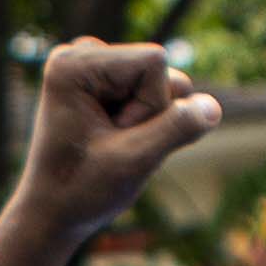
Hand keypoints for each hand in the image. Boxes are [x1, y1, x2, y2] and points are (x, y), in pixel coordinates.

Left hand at [0, 40, 223, 265]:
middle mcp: (81, 53)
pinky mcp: (108, 81)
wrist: (52, 213)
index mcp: (75, 63)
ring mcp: (95, 66)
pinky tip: (118, 140)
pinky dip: (147, 122)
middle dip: (151, 115)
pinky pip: (157, 93)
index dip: (150, 108)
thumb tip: (213, 107)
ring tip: (114, 144)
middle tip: (112, 145)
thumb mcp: (132, 163)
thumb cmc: (81, 191)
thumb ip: (175, 131)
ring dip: (151, 121)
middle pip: (161, 72)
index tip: (114, 137)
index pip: (154, 62)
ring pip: (165, 83)